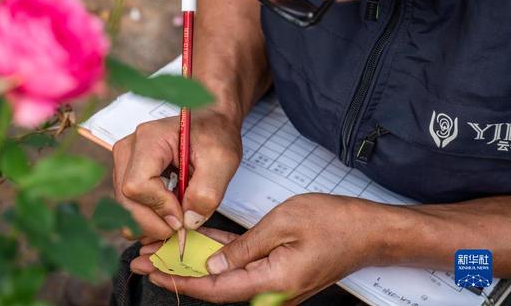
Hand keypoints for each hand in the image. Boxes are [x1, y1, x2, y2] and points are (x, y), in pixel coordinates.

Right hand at [112, 109, 242, 240]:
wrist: (210, 121)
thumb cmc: (215, 134)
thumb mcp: (223, 160)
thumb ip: (207, 193)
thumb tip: (188, 221)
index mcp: (150, 138)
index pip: (138, 185)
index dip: (160, 207)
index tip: (185, 216)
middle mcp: (129, 148)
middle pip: (125, 199)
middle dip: (154, 222)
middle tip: (182, 227)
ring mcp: (125, 160)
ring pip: (124, 206)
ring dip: (150, 222)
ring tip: (177, 219)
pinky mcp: (127, 172)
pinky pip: (128, 204)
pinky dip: (147, 217)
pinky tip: (167, 216)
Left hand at [131, 193, 388, 303]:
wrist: (369, 232)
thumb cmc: (334, 223)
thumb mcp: (285, 224)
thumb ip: (245, 248)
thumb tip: (212, 267)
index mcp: (272, 281)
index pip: (215, 289)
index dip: (180, 282)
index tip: (152, 271)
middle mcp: (270, 290)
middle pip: (214, 287)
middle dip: (177, 274)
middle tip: (144, 259)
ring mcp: (274, 282)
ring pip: (224, 277)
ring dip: (193, 265)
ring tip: (162, 252)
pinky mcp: (277, 271)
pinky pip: (241, 266)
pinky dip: (217, 257)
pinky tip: (197, 246)